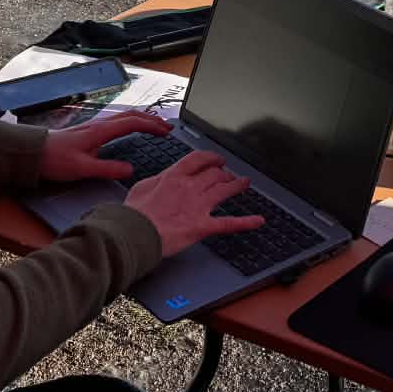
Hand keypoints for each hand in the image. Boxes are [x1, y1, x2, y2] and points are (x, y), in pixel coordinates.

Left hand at [37, 110, 171, 183]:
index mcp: (101, 131)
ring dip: (142, 119)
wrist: (33, 152)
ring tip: (155, 126)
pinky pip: (117, 121)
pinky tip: (131, 130)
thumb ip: (108, 169)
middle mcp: (99, 124)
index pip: (133, 123)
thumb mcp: (83, 168)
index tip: (166, 132)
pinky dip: (131, 122)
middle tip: (167, 128)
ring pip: (124, 116)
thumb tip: (130, 170)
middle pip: (131, 115)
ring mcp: (94, 126)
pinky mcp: (90, 130)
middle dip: (152, 119)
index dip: (152, 126)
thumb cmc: (55, 159)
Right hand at [126, 149, 264, 259]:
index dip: (211, 157)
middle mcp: (190, 188)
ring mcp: (198, 206)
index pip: (199, 159)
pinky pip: (228, 223)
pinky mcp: (202, 226)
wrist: (134, 234)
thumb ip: (158, 179)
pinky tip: (258, 221)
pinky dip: (246, 222)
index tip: (216, 158)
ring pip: (224, 190)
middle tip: (229, 174)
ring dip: (237, 185)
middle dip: (224, 172)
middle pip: (215, 173)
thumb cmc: (134, 214)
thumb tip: (164, 177)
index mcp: (174, 176)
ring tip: (245, 183)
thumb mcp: (141, 188)